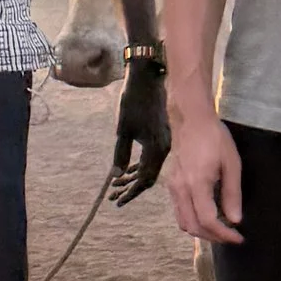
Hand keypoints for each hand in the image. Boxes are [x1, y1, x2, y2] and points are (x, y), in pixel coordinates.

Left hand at [108, 63, 169, 203]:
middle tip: (114, 197)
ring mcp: (165, 143)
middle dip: (131, 188)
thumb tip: (116, 176)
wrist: (148, 78)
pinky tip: (127, 171)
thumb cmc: (134, 101)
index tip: (118, 202)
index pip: (145, 180)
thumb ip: (121, 154)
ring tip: (116, 187)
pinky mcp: (162, 137)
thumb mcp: (123, 130)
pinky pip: (152, 158)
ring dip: (134, 178)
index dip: (131, 192)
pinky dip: (139, 166)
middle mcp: (165, 149)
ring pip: (150, 168)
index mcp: (157, 149)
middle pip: (149, 177)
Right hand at [166, 109, 244, 245]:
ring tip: (221, 230)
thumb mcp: (232, 164)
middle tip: (232, 237)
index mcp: (197, 183)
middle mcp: (180, 189)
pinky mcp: (170, 185)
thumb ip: (232, 194)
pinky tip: (207, 216)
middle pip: (193, 226)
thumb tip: (235, 220)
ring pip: (183, 222)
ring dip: (201, 232)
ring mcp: (172, 187)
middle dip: (213, 237)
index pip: (207, 220)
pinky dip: (193, 221)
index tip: (239, 238)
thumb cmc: (214, 138)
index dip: (224, 234)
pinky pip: (179, 212)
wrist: (190, 120)